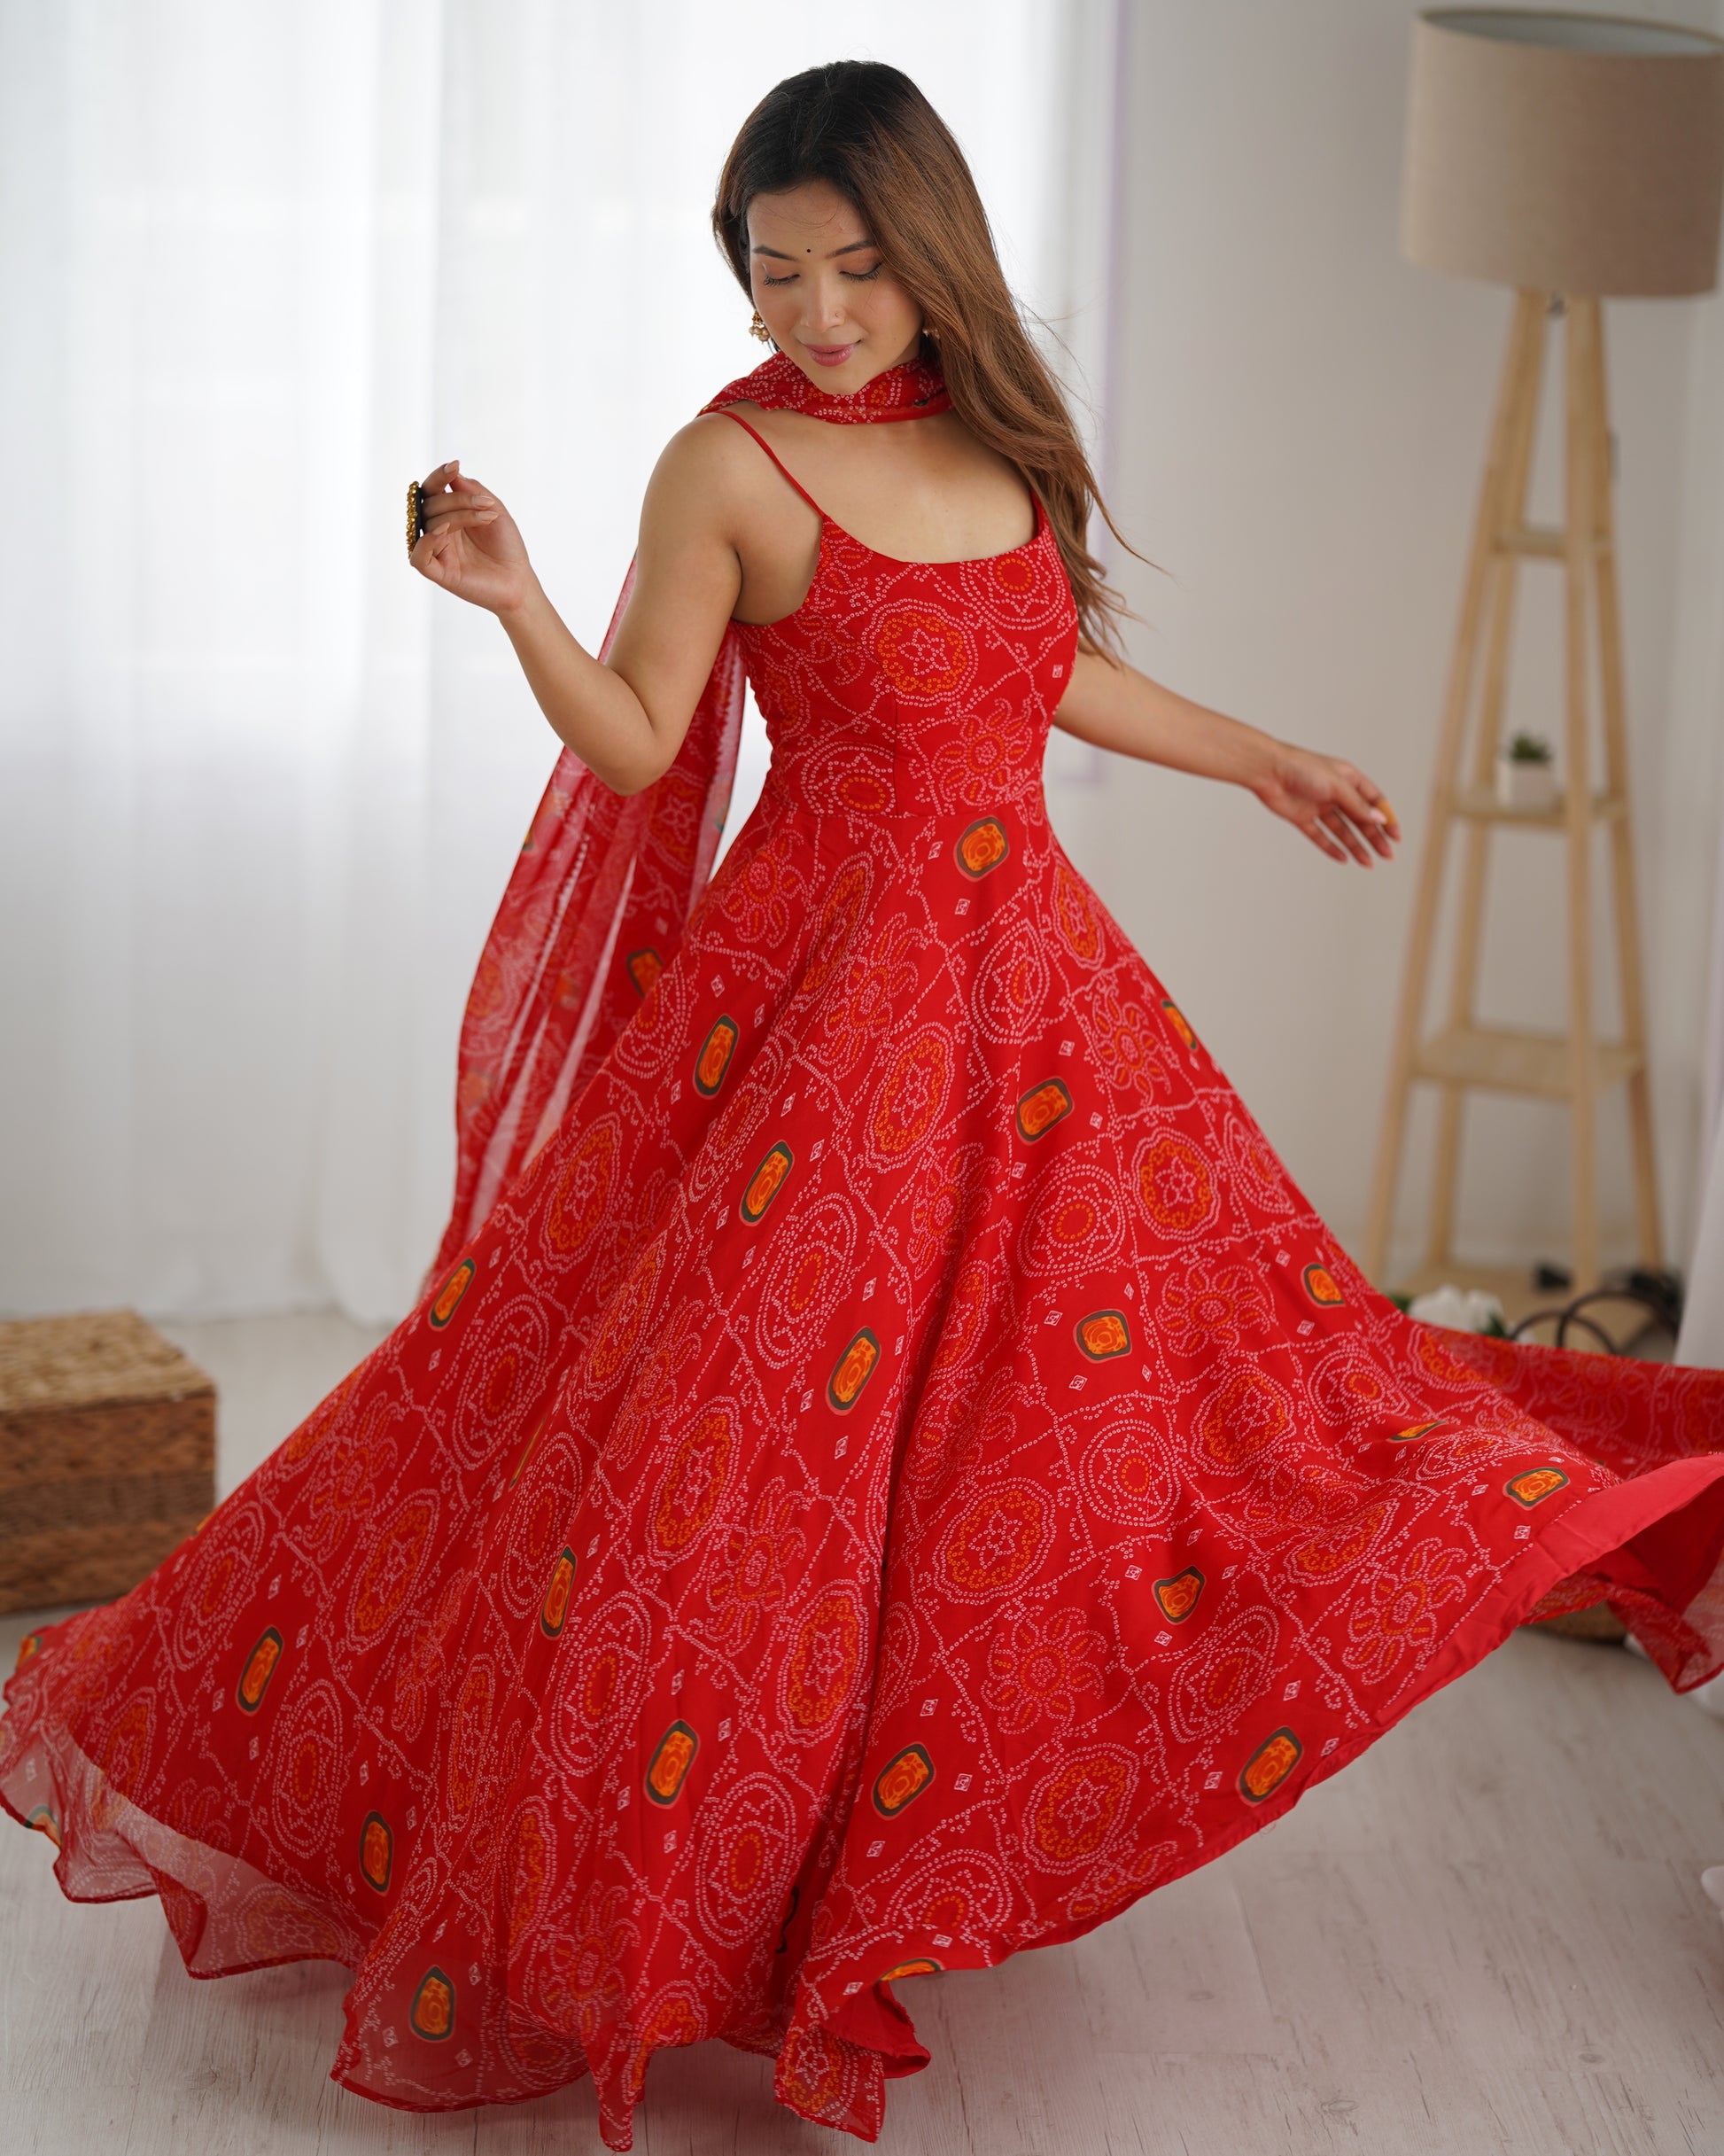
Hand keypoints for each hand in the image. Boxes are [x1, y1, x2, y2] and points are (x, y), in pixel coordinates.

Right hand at [409, 461, 536, 614]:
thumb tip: (452, 473)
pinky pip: (418, 556)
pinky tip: (444, 531)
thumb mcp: (495, 510)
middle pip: (431, 505)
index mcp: (449, 515)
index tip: (454, 466)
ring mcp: (437, 551)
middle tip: (486, 504)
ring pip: (430, 524)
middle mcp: (439, 531)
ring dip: (458, 515)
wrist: (519, 580)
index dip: (439, 477)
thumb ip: (472, 491)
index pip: (432, 491)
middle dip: (458, 499)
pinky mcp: (438, 573)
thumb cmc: (507, 546)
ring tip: (487, 518)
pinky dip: (427, 541)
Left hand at [1253, 742, 1399, 864]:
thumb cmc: (1302, 768)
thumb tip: (1379, 820)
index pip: (1375, 801)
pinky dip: (1331, 847)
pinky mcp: (1302, 817)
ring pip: (1342, 830)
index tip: (1395, 837)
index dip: (1386, 818)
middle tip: (1387, 856)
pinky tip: (1343, 859)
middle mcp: (1335, 793)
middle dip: (1374, 838)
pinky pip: (1320, 836)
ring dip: (1356, 846)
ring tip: (1368, 863)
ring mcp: (1319, 806)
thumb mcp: (1337, 786)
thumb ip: (1357, 805)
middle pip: (1360, 819)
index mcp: (1349, 778)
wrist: (1268, 771)